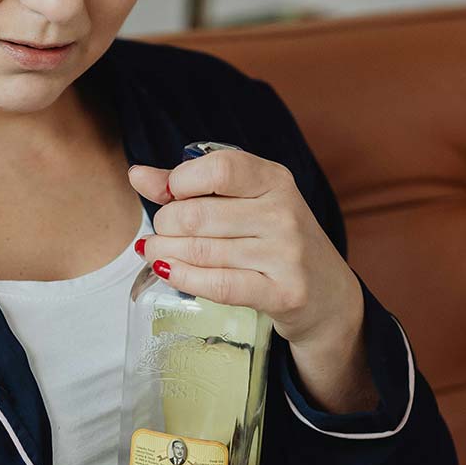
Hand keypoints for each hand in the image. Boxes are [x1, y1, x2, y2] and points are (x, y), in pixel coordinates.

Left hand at [128, 151, 361, 348]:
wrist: (327, 296)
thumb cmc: (275, 243)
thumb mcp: (244, 204)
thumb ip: (190, 186)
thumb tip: (138, 175)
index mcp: (275, 180)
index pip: (219, 168)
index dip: (180, 182)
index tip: (169, 195)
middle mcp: (284, 212)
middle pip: (198, 214)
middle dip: (165, 224)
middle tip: (160, 233)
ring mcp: (286, 254)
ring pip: (202, 251)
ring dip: (164, 253)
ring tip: (154, 252)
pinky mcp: (283, 293)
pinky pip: (218, 284)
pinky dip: (183, 278)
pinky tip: (168, 272)